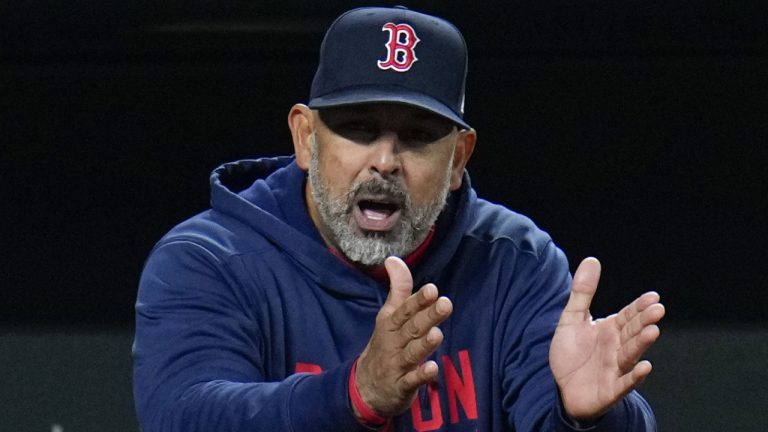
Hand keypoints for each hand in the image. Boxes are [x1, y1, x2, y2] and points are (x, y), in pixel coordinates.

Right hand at [355, 256, 452, 417]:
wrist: (365, 386)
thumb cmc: (384, 344)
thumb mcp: (388, 316)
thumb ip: (398, 289)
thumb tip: (394, 259)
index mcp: (391, 323)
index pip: (405, 309)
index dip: (418, 300)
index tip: (432, 289)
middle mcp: (394, 342)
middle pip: (412, 327)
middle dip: (429, 316)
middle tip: (446, 303)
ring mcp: (397, 364)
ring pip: (412, 352)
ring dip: (424, 343)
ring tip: (438, 334)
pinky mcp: (402, 386)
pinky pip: (411, 380)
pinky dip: (421, 375)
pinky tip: (432, 368)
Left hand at [549, 257, 665, 421]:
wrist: (559, 387)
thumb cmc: (571, 353)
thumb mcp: (572, 318)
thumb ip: (583, 292)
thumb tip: (592, 260)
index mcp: (610, 330)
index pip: (628, 315)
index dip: (639, 307)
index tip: (653, 297)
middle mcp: (617, 348)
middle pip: (632, 332)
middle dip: (644, 321)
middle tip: (657, 310)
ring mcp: (615, 369)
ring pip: (630, 354)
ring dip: (642, 344)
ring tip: (653, 331)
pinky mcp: (610, 389)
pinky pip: (624, 383)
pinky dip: (634, 376)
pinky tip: (645, 367)